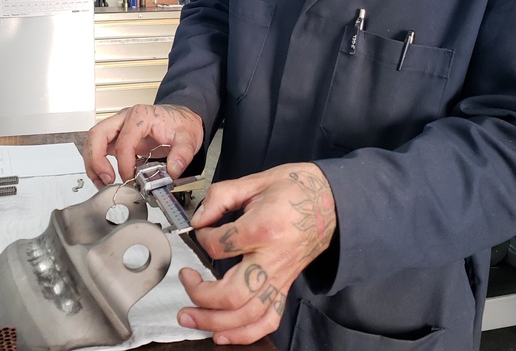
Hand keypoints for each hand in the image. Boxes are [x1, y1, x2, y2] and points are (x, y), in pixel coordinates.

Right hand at [83, 104, 203, 185]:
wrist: (182, 118)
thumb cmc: (181, 124)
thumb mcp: (189, 138)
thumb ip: (182, 155)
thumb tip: (172, 170)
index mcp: (140, 116)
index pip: (123, 142)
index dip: (124, 164)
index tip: (130, 179)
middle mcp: (125, 118)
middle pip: (97, 135)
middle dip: (96, 160)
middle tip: (107, 180)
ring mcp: (118, 126)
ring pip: (93, 140)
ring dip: (93, 163)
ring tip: (102, 182)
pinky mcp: (117, 135)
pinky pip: (98, 146)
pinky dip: (96, 162)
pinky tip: (103, 177)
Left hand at [177, 163, 336, 344]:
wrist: (329, 200)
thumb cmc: (297, 189)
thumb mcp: (256, 181)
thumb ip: (221, 196)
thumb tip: (198, 218)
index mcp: (264, 229)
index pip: (219, 246)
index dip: (201, 238)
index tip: (201, 230)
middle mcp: (273, 259)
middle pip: (232, 294)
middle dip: (201, 296)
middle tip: (185, 281)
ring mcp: (281, 277)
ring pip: (247, 315)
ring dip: (215, 322)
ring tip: (190, 316)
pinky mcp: (286, 286)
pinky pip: (269, 320)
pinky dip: (245, 334)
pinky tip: (223, 334)